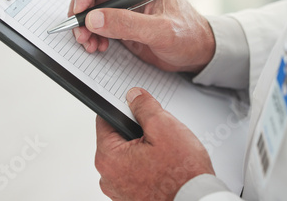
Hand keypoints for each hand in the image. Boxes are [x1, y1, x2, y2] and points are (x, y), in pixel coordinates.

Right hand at [69, 0, 214, 72]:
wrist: (196, 51)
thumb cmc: (188, 35)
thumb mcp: (161, 31)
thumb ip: (128, 24)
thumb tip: (94, 18)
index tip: (80, 8)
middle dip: (81, 10)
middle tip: (80, 32)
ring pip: (89, 4)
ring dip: (84, 25)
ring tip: (89, 43)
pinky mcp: (119, 15)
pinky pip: (95, 19)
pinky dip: (91, 32)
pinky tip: (97, 45)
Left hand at [95, 88, 214, 200]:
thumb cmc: (182, 174)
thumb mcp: (163, 126)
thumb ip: (144, 106)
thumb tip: (134, 96)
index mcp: (109, 158)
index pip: (105, 120)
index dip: (123, 109)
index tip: (135, 106)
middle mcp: (109, 177)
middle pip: (118, 139)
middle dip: (138, 131)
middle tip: (159, 134)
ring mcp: (120, 190)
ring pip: (129, 156)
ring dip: (145, 149)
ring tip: (166, 152)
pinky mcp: (133, 198)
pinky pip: (137, 172)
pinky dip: (149, 166)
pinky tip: (166, 166)